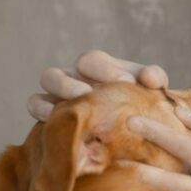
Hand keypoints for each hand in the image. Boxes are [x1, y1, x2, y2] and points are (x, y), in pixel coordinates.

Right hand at [27, 50, 169, 121]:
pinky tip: (61, 125)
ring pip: (43, 88)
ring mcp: (56, 98)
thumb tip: (150, 78)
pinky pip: (36, 108)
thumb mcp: (151, 89)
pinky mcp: (50, 120)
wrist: (134, 130)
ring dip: (56, 96)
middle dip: (71, 84)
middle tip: (88, 95)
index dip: (106, 70)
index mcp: (96, 68)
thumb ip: (154, 78)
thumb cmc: (142, 103)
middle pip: (59, 73)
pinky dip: (44, 113)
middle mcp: (72, 79)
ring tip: (73, 107)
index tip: (126, 83)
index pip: (92, 60)